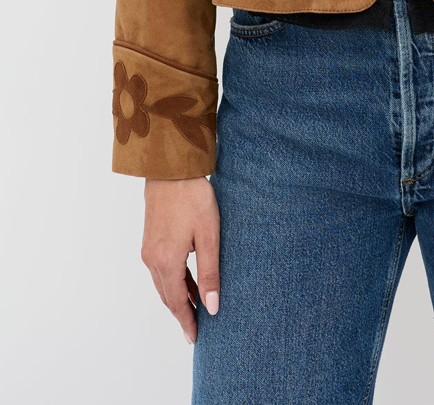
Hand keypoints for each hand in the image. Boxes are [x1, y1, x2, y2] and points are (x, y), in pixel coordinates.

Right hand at [141, 176, 220, 344]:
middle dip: (181, 314)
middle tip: (195, 330)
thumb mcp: (208, 236)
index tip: (195, 338)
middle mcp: (152, 260)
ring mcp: (149, 249)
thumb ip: (209, 272)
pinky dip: (174, 281)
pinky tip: (188, 281)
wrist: (170, 169)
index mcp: (166, 262)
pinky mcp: (151, 239)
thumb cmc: (193, 198)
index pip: (177, 302)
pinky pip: (161, 269)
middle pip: (167, 296)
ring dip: (178, 297)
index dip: (186, 321)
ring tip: (196, 309)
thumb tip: (211, 307)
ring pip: (163, 283)